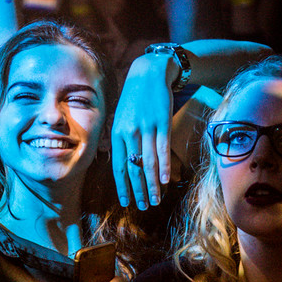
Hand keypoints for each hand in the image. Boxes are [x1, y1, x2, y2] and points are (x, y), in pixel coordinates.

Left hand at [112, 53, 174, 208]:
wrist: (148, 74)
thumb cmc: (134, 99)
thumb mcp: (121, 118)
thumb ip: (121, 140)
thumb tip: (124, 164)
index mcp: (116, 134)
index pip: (119, 167)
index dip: (123, 186)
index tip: (126, 203)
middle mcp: (129, 133)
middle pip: (134, 169)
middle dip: (139, 191)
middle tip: (144, 207)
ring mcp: (146, 128)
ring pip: (148, 162)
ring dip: (152, 184)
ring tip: (156, 199)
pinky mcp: (161, 122)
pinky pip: (162, 148)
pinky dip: (163, 166)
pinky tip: (164, 180)